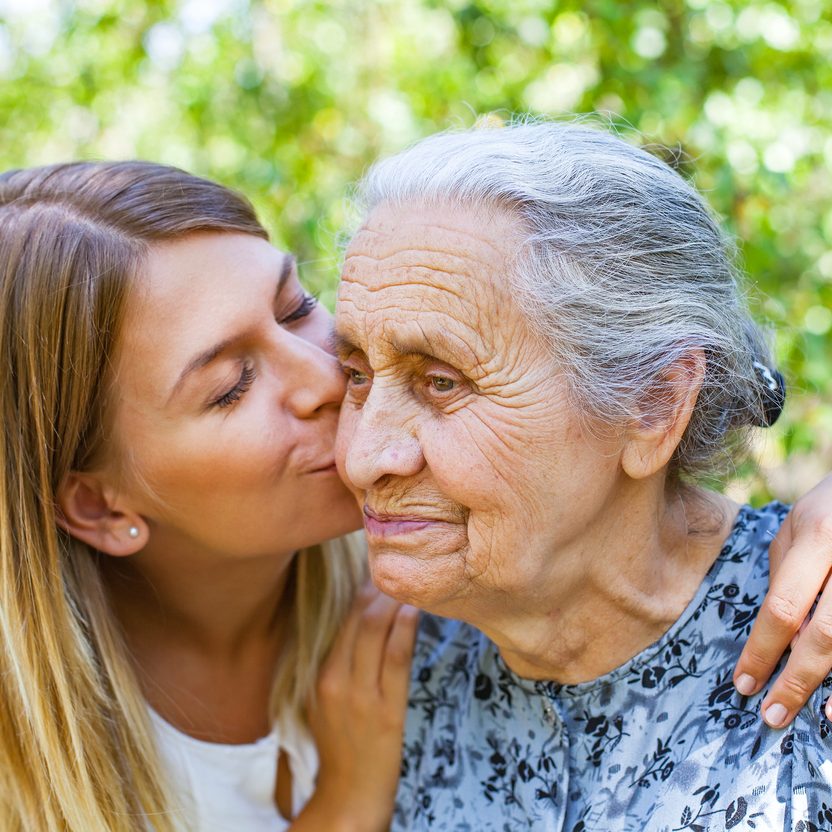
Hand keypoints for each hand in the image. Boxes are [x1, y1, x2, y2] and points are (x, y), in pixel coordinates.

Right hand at [294, 584, 418, 831]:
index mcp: (319, 674)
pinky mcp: (385, 709)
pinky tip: (415, 611)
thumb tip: (363, 622)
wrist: (348, 795)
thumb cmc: (341, 744)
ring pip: (375, 630)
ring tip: (412, 584)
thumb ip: (339, 663)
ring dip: (395, 601)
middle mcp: (334, 678)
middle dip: (380, 587)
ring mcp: (359, 694)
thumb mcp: (327, 699)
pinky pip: (396, 657)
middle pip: (357, 616)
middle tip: (401, 570)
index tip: (380, 570)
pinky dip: (405, 628)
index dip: (362, 589)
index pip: (342, 618)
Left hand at [733, 475, 831, 727]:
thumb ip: (785, 573)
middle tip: (771, 714)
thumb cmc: (831, 506)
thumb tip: (776, 631)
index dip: (762, 649)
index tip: (743, 683)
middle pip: (827, 635)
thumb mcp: (797, 524)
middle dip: (797, 679)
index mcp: (820, 538)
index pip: (784, 606)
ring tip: (814, 715)